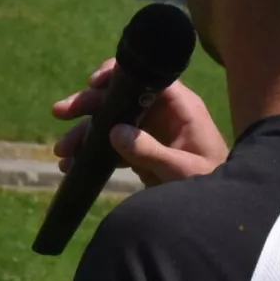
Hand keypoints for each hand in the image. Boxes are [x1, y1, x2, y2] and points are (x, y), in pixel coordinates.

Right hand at [52, 58, 227, 187]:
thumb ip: (152, 152)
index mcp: (181, 107)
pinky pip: (112, 143)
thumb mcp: (183, 171)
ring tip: (62, 153)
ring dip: (84, 133)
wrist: (219, 206)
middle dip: (89, 103)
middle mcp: (163, 112)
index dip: (119, 74)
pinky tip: (72, 165)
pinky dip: (92, 152)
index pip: (148, 78)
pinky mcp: (143, 148)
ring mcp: (151, 129)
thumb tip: (115, 132)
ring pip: (111, 121)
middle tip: (60, 112)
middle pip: (121, 97)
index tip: (94, 82)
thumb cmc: (212, 181)